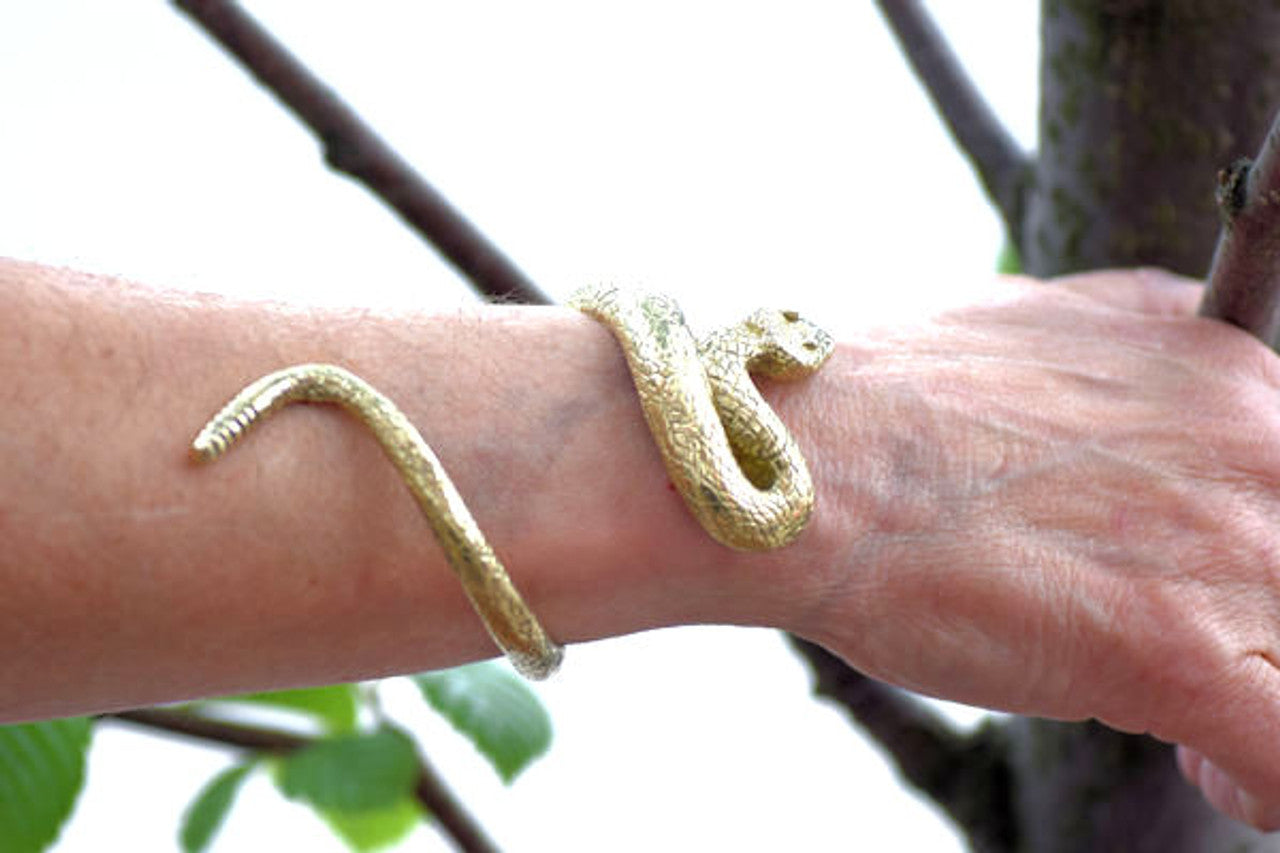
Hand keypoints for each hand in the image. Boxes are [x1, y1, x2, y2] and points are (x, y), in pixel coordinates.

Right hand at [788, 270, 1279, 827]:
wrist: (806, 475)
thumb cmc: (887, 405)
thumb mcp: (1033, 318)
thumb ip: (1130, 327)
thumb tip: (1170, 333)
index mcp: (1224, 376)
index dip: (1252, 541)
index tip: (1203, 577)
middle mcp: (1256, 450)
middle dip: (1249, 617)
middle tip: (1168, 638)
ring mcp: (1229, 550)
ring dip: (1254, 687)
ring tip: (1185, 714)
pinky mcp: (1183, 654)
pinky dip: (1261, 779)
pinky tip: (1213, 773)